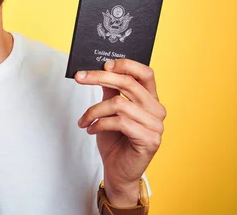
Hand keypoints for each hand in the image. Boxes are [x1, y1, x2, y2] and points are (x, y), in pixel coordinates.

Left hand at [75, 59, 165, 205]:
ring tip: (85, 120)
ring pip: (119, 104)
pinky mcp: (149, 140)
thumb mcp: (109, 111)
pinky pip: (120, 122)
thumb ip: (111, 91)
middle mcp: (157, 110)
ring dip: (94, 110)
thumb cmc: (115, 140)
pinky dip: (99, 124)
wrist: (118, 171)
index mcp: (151, 99)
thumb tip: (102, 70)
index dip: (126, 65)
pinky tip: (91, 129)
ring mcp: (156, 126)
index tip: (104, 65)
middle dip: (99, 77)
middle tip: (79, 77)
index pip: (145, 73)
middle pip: (128, 83)